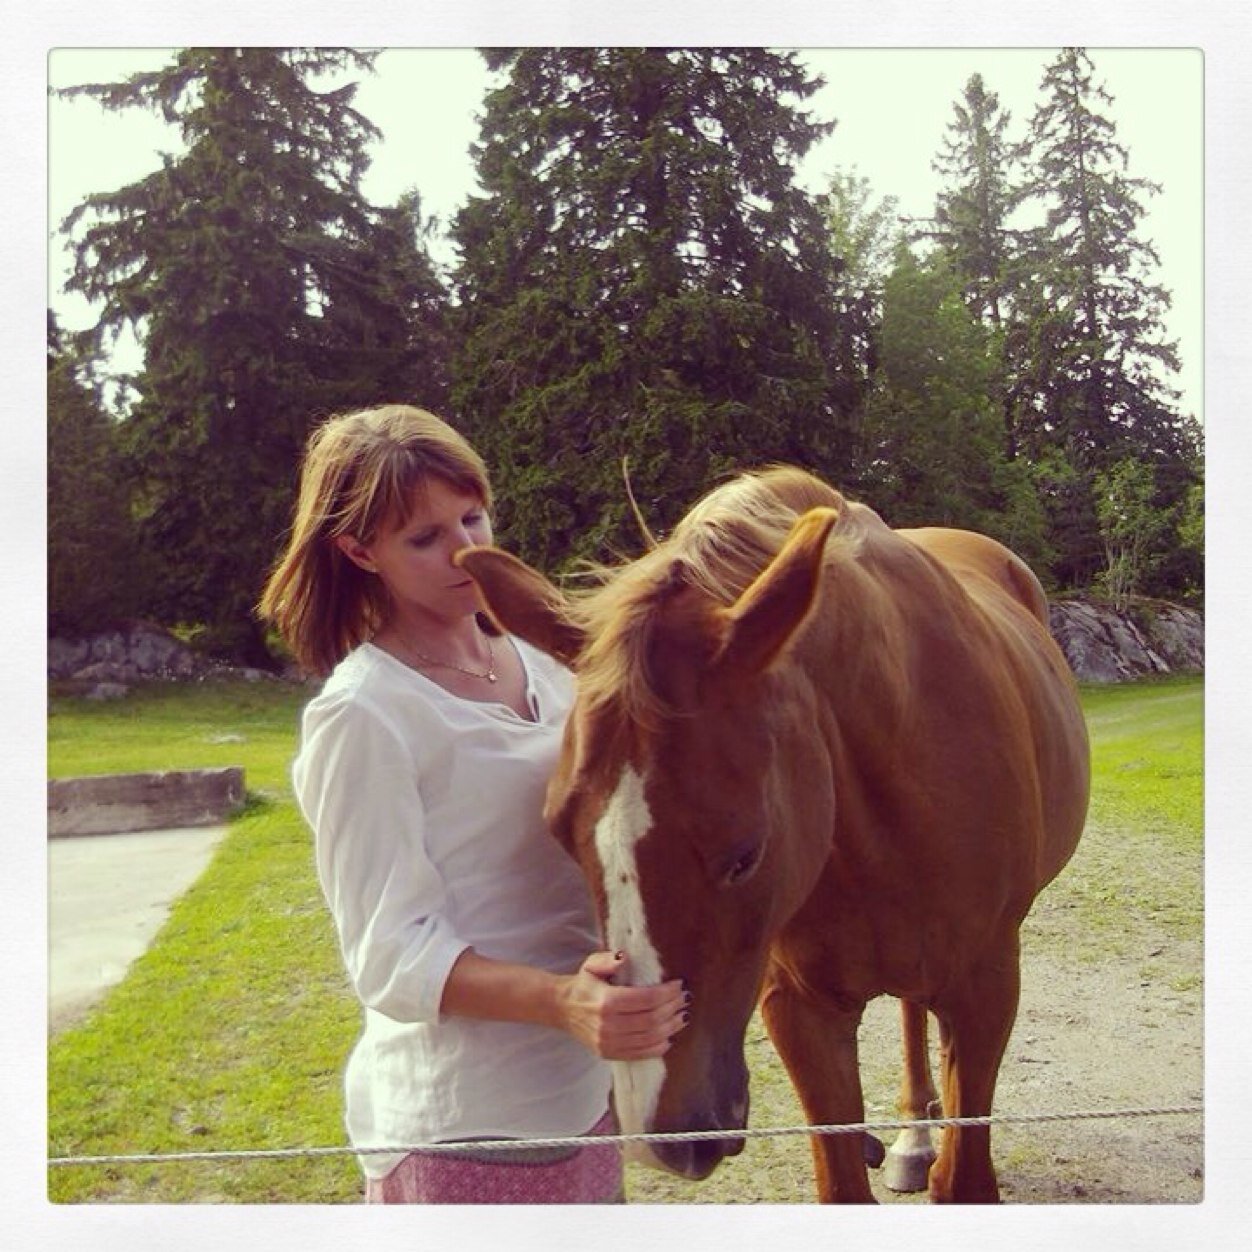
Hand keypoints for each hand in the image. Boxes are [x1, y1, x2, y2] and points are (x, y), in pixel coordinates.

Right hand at [555, 951, 689, 1060]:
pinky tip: (669, 1037)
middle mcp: (608, 1025)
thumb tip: (625, 957)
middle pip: (652, 1020)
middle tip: (685, 999)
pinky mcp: (609, 1053)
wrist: (562, 1008)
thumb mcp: (592, 964)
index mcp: (606, 1001)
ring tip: (682, 1016)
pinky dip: (658, 1047)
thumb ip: (609, 959)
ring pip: (649, 1039)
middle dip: (673, 1009)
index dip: (668, 993)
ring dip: (671, 1028)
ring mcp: (608, 1043)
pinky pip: (640, 1054)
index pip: (647, 999)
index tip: (679, 986)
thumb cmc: (583, 984)